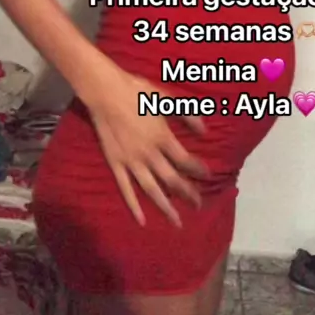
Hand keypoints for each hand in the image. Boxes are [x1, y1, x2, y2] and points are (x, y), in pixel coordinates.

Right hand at [87, 69, 209, 227]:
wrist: (106, 92)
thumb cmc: (138, 92)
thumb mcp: (166, 98)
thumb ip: (187, 114)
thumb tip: (205, 131)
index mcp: (163, 138)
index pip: (185, 160)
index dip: (198, 169)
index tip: (208, 176)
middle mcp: (149, 154)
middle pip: (172, 180)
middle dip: (187, 193)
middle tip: (198, 205)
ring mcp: (132, 161)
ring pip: (152, 190)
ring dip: (166, 207)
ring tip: (177, 222)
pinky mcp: (116, 164)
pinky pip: (126, 188)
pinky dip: (134, 205)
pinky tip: (142, 220)